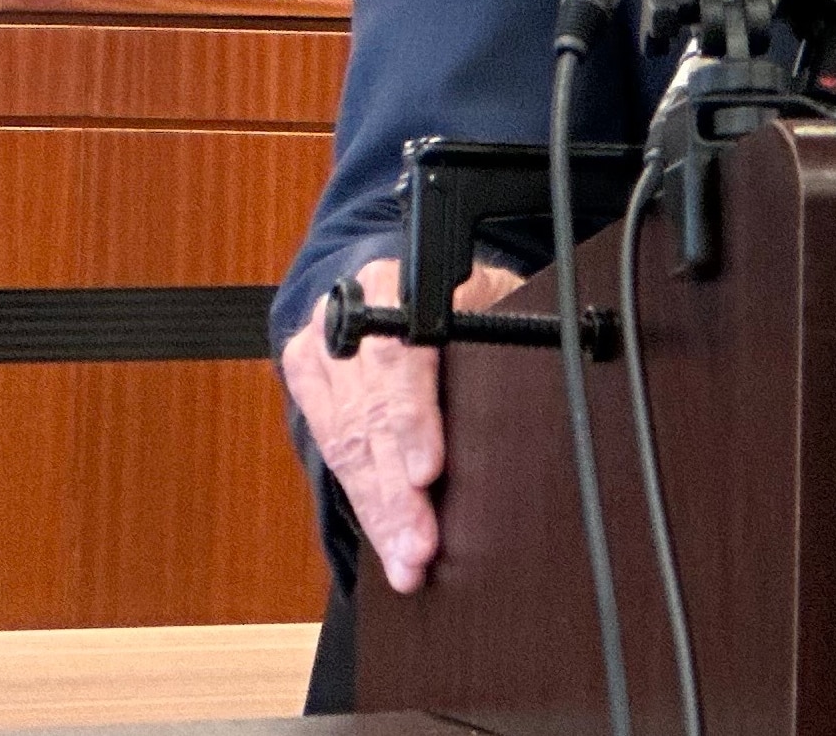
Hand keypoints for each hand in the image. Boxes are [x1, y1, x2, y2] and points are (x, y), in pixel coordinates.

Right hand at [279, 254, 523, 592]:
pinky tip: (384, 537)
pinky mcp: (306, 377)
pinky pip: (332, 450)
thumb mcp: (494, 298)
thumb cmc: (468, 295)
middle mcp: (349, 317)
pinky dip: (363, 500)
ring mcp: (322, 348)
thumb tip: (530, 393)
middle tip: (420, 545)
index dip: (412, 421)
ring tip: (407, 557)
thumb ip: (496, 335)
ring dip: (380, 510)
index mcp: (395, 282)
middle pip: (370, 416)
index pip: (399, 359)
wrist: (406, 279)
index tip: (429, 471)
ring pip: (347, 444)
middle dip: (396, 492)